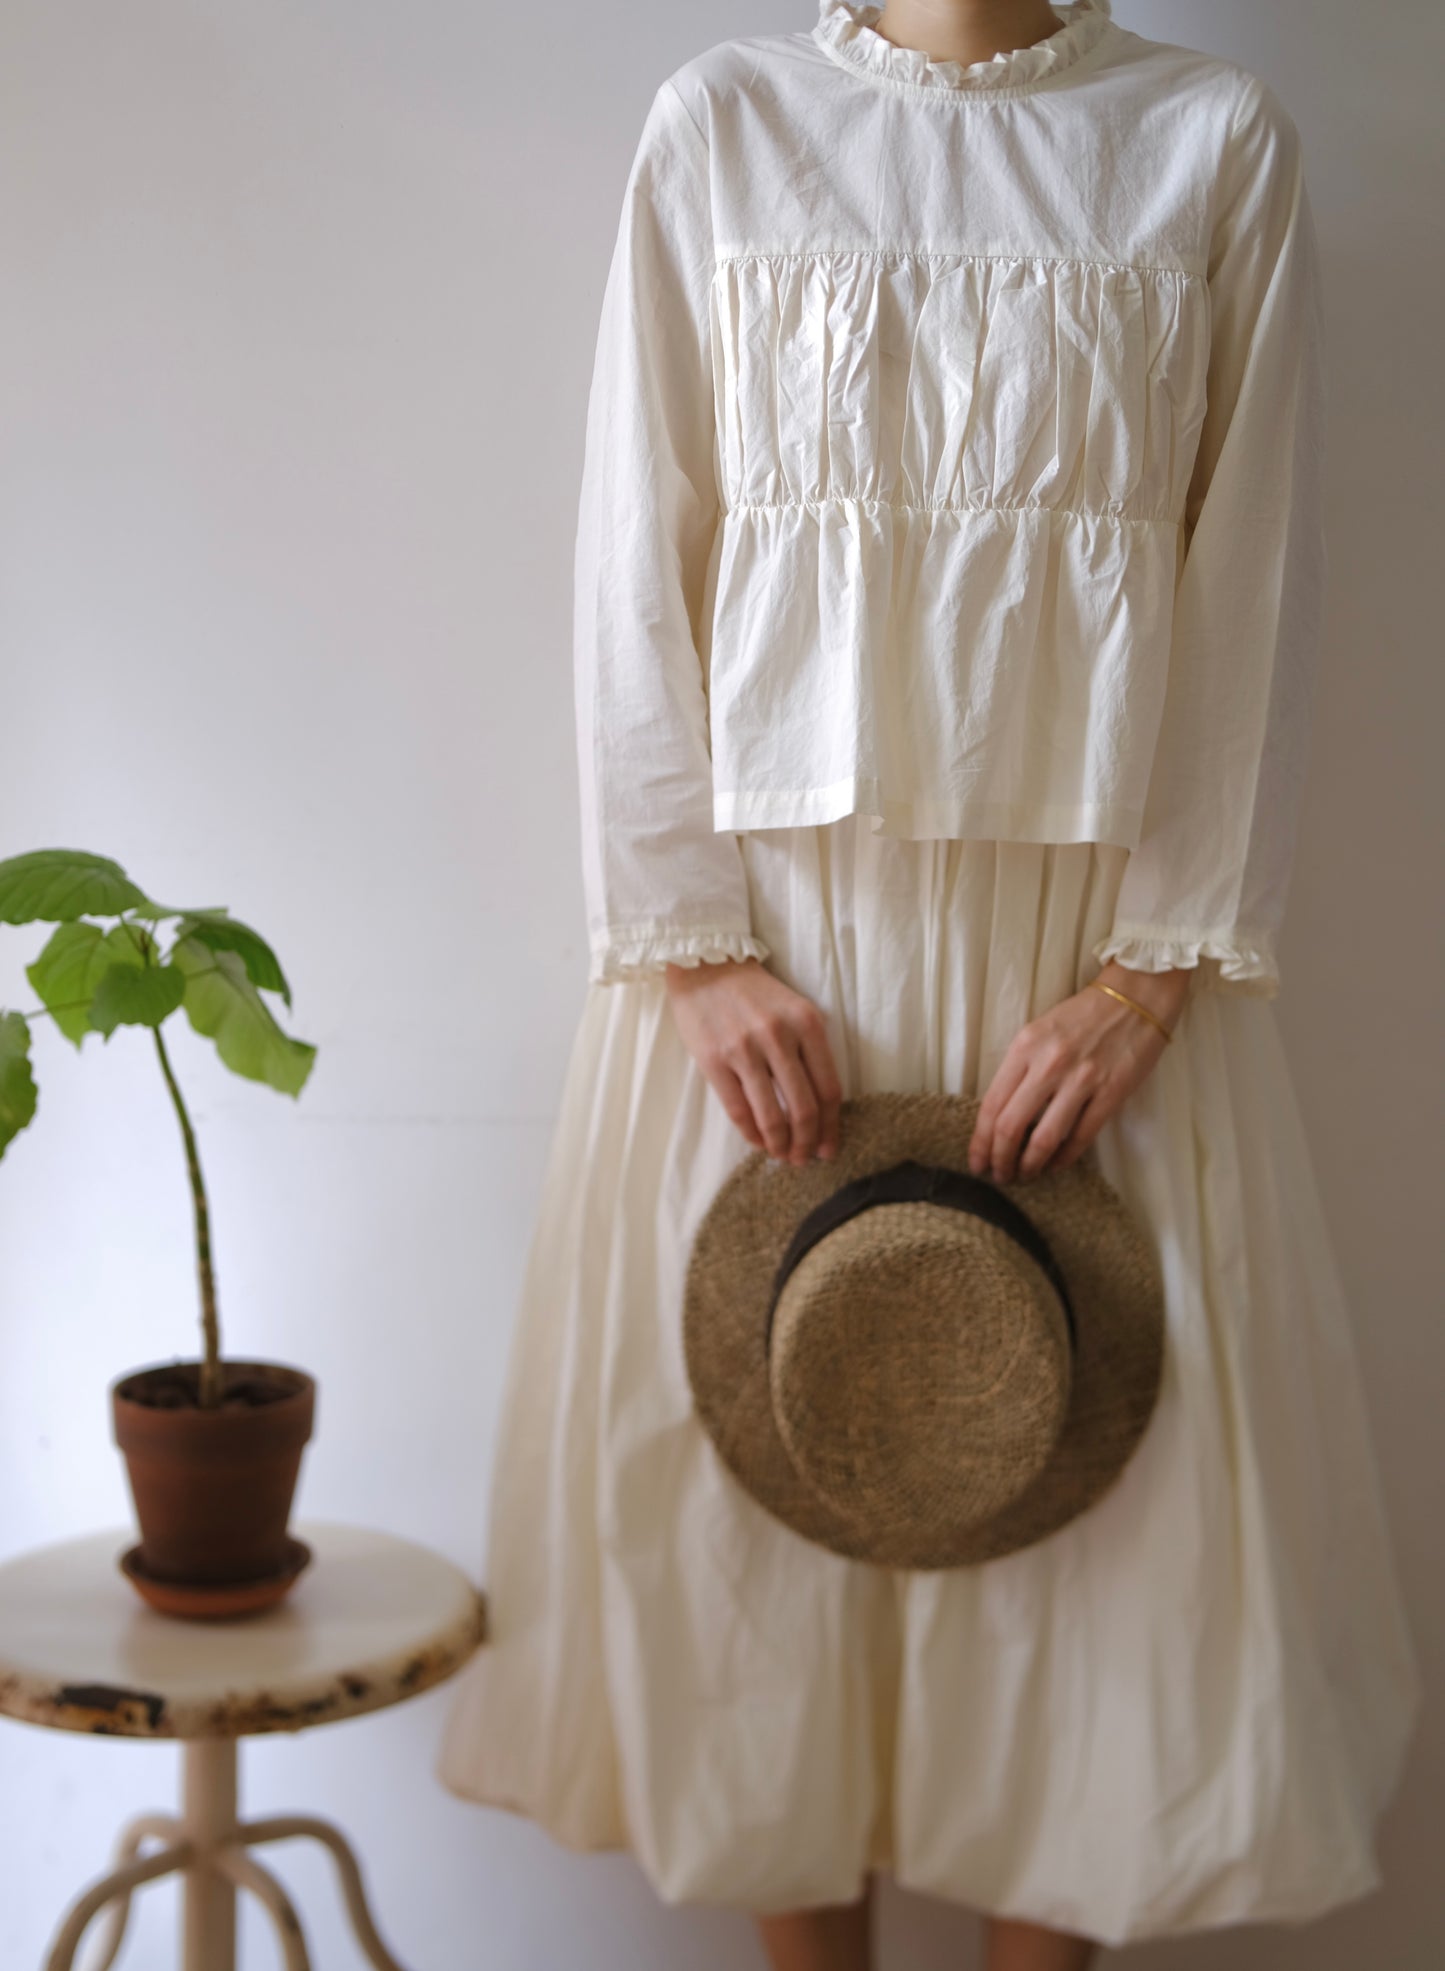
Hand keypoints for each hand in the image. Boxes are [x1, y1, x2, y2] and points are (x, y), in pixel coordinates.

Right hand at [662, 956, 841, 1164]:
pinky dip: (752, 1134)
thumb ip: (809, 1051)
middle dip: (807, 1143)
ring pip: (772, 1115)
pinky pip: (739, 1110)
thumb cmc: (754, 992)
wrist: (706, 963)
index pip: (829, 1088)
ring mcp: (745, 1049)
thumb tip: (819, 1109)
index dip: (831, 1126)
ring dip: (780, 1145)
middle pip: (804, 1108)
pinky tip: (758, 1142)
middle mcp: (780, 1036)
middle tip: (804, 1158)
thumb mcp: (794, 1010)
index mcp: (808, 1023)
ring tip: (782, 1156)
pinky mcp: (714, 1060)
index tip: (828, 1147)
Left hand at [967, 961, 1190, 1183]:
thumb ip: (1020, 1069)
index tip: (977, 1161)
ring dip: (1030, 1165)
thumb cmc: (1082, 1017)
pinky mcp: (1112, 1091)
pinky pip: (1082, 1136)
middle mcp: (1048, 1063)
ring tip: (1026, 1175)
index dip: (981, 1141)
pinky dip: (1065, 1157)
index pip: (992, 1104)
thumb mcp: (1038, 1033)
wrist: (1135, 997)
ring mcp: (1082, 1079)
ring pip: (1044, 1137)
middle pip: (1011, 1126)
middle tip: (999, 1176)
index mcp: (1024, 1047)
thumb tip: (1002, 1116)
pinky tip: (1056, 1165)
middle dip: (1000, 1159)